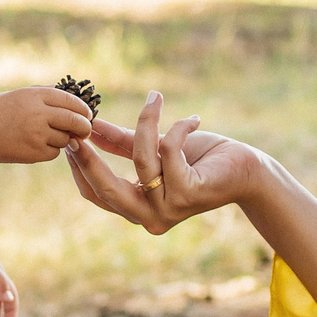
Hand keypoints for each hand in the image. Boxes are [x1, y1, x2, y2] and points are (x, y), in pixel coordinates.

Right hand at [0, 87, 93, 164]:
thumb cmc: (0, 111)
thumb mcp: (21, 94)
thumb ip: (46, 94)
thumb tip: (75, 98)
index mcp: (36, 96)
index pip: (71, 100)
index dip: (83, 108)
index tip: (87, 114)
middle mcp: (39, 113)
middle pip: (74, 120)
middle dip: (84, 127)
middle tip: (85, 130)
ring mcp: (37, 134)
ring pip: (65, 138)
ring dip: (63, 139)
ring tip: (47, 136)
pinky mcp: (34, 152)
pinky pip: (54, 152)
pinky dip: (51, 150)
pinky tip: (37, 145)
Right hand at [63, 90, 264, 235]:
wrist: (245, 170)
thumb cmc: (202, 159)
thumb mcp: (156, 149)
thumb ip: (123, 143)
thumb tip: (91, 128)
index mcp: (137, 209)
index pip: (96, 193)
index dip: (80, 166)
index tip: (70, 135)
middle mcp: (150, 218)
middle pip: (106, 189)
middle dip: (89, 158)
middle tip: (80, 128)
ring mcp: (169, 209)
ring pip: (142, 160)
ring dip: (148, 123)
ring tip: (156, 98)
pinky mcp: (190, 194)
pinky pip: (169, 150)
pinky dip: (179, 128)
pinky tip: (194, 119)